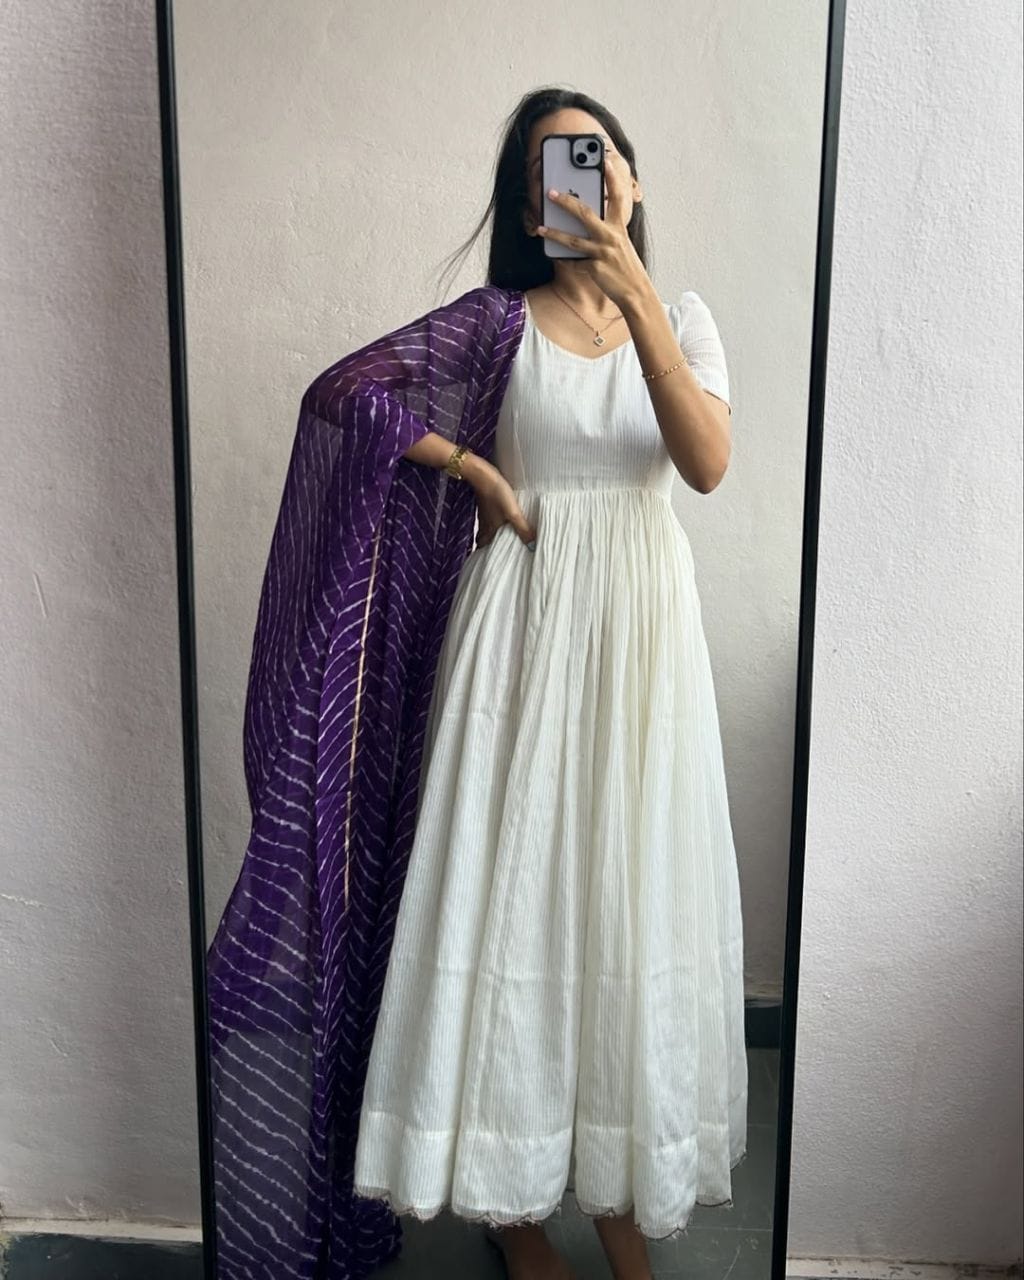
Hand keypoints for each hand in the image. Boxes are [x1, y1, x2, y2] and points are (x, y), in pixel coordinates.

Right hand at [467, 459, 535, 548]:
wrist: (482, 474)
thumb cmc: (496, 493)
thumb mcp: (512, 513)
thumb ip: (522, 529)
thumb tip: (532, 546)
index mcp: (489, 530)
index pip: (483, 547)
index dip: (486, 555)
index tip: (492, 562)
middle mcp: (485, 524)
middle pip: (484, 539)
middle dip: (490, 546)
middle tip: (500, 552)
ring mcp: (484, 514)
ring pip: (487, 529)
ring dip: (493, 535)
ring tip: (504, 539)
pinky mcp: (486, 504)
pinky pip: (489, 519)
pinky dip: (494, 523)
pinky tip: (502, 521)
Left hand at [536, 146, 650, 310]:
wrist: (636, 293)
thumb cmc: (626, 267)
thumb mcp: (621, 244)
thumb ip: (607, 231)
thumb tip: (586, 221)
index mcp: (620, 228)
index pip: (617, 197)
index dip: (612, 178)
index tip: (605, 160)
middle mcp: (612, 237)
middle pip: (586, 214)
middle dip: (566, 202)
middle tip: (551, 192)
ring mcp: (603, 253)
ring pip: (573, 240)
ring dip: (554, 233)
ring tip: (540, 228)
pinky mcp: (595, 269)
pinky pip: (574, 262)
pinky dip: (563, 259)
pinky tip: (553, 254)